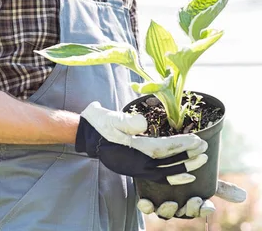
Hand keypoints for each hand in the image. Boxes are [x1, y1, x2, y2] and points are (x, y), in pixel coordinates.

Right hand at [76, 101, 207, 184]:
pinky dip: (174, 176)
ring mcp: (137, 168)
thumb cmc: (100, 122)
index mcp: (132, 149)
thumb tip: (142, 122)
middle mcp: (136, 163)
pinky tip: (185, 174)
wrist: (87, 133)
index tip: (198, 140)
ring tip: (202, 160)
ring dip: (185, 167)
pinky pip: (159, 176)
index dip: (181, 145)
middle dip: (188, 157)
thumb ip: (126, 121)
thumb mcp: (110, 117)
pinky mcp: (137, 168)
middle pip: (168, 163)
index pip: (162, 149)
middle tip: (206, 150)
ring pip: (166, 172)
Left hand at [137, 180, 247, 218]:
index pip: (200, 209)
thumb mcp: (203, 178)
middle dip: (190, 209)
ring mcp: (160, 202)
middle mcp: (176, 205)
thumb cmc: (184, 174)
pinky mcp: (146, 196)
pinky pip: (144, 206)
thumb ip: (220, 186)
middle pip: (183, 212)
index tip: (208, 205)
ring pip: (165, 212)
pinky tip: (146, 200)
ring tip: (172, 202)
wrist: (159, 165)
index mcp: (190, 202)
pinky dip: (145, 205)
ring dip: (169, 210)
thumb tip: (243, 196)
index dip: (203, 209)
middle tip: (194, 200)